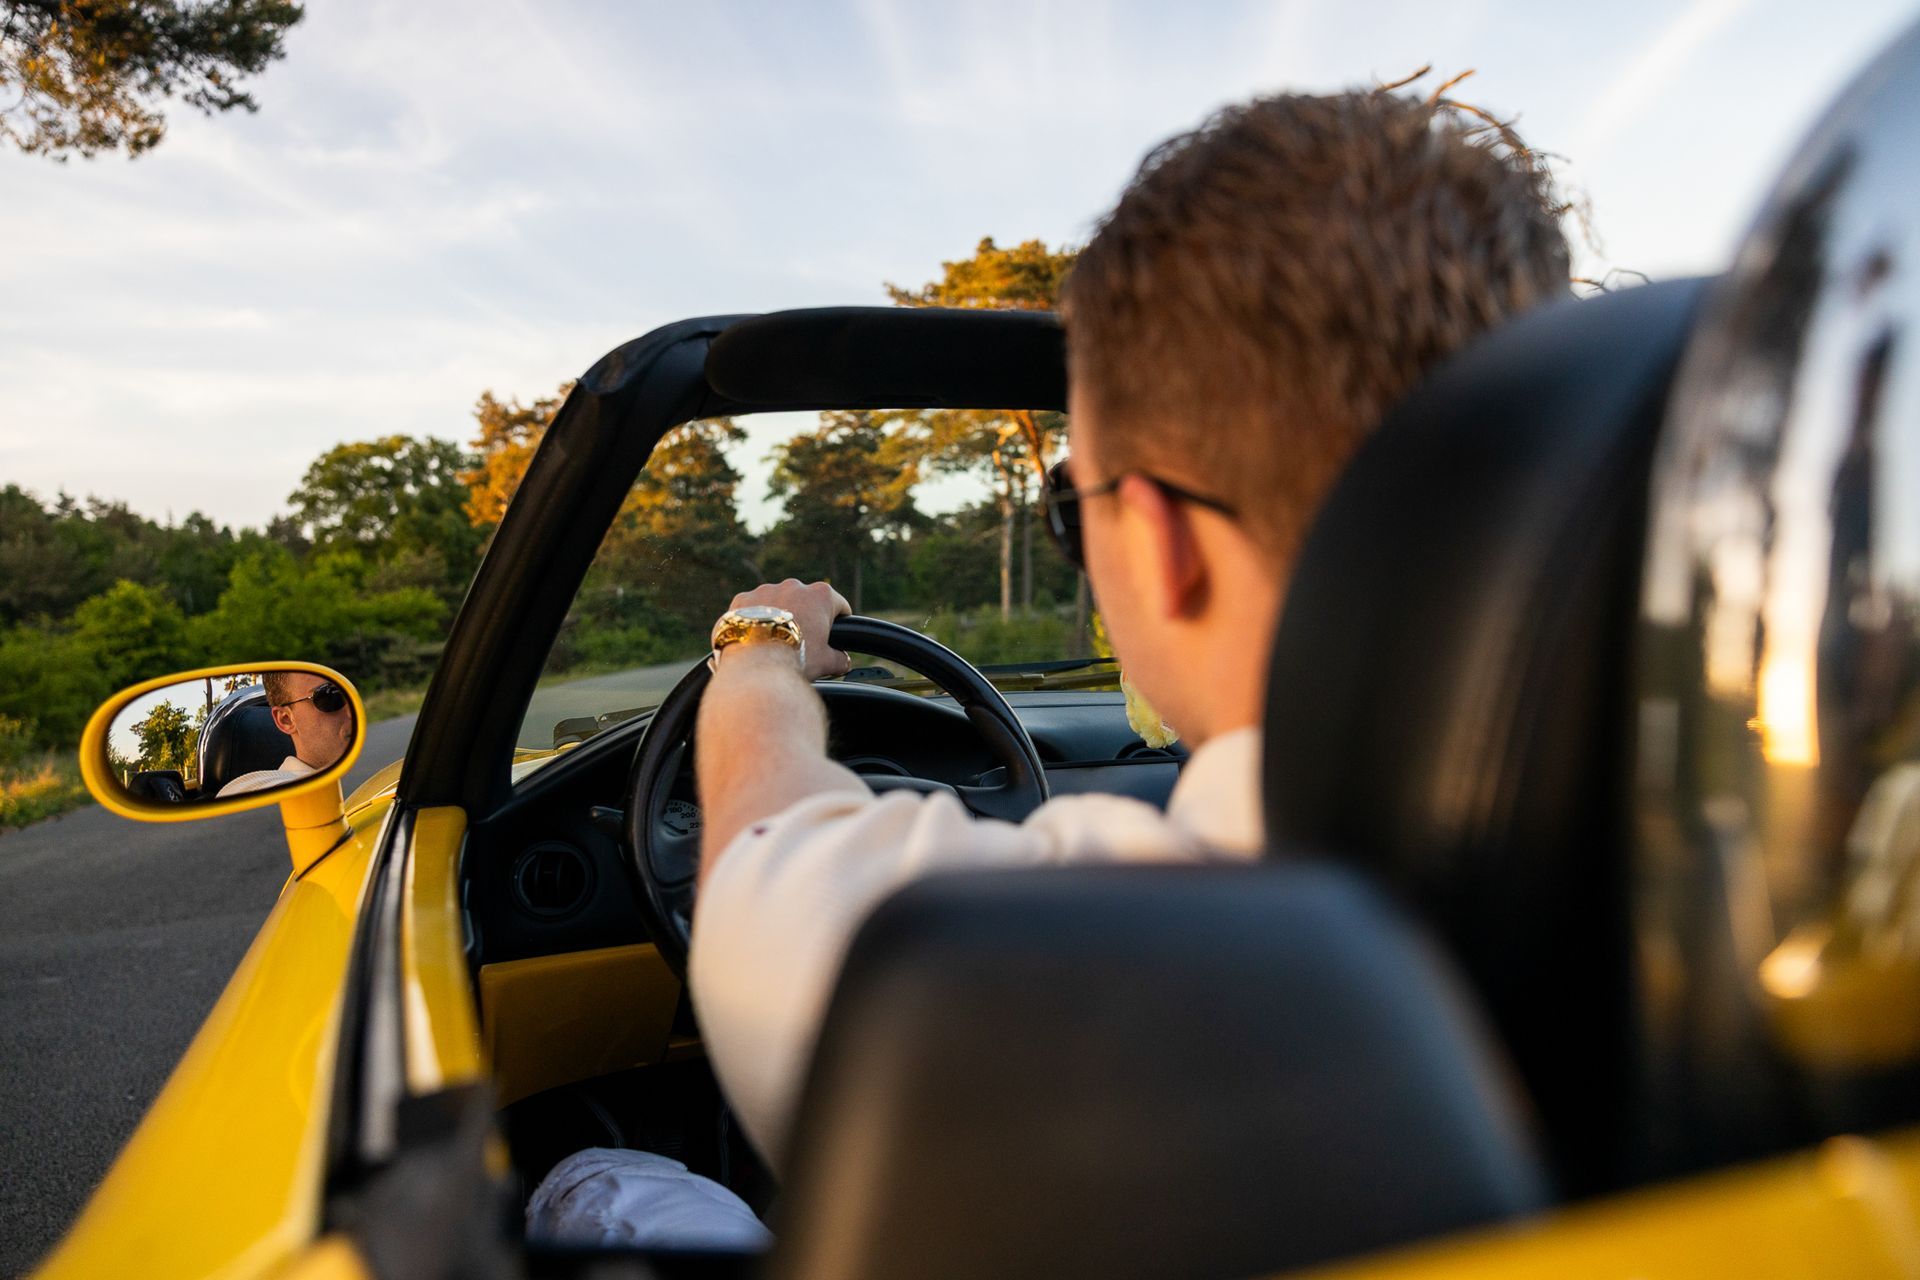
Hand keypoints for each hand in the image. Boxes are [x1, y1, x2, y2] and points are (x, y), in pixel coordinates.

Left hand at [721, 580, 851, 679]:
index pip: (838, 605)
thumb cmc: (796, 659)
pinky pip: (752, 608)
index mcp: (820, 596)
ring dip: (779, 616)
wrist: (756, 665)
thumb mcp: (826, 662)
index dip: (839, 620)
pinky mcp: (743, 599)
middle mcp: (794, 586)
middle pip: (806, 601)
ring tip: (775, 641)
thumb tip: (843, 661)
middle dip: (805, 617)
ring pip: (777, 602)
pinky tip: (755, 638)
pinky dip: (755, 620)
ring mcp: (766, 590)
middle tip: (802, 641)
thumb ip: (839, 658)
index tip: (835, 632)